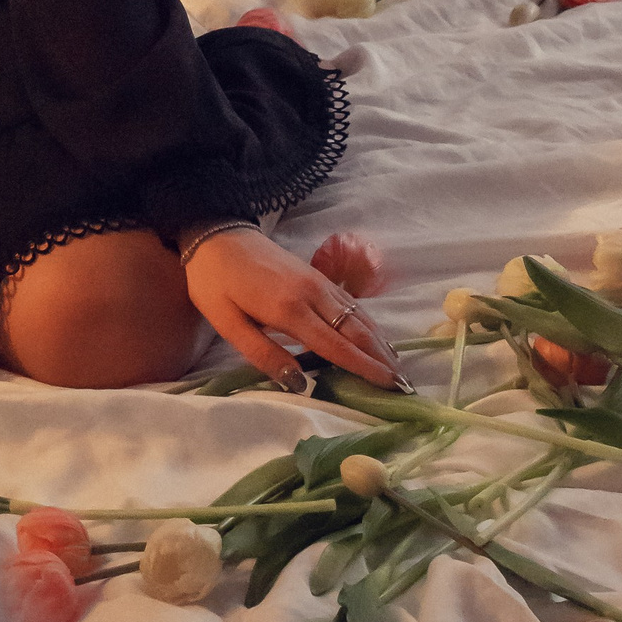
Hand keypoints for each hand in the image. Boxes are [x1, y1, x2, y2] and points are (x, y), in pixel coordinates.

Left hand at [183, 227, 410, 391]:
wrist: (217, 234)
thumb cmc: (215, 283)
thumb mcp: (227, 323)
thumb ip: (263, 354)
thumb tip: (299, 384)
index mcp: (289, 309)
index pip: (336, 345)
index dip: (365, 368)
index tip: (391, 387)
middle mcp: (312, 294)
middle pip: (357, 330)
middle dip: (383, 359)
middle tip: (405, 386)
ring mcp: (317, 283)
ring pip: (358, 316)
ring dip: (380, 342)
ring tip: (398, 368)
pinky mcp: (316, 276)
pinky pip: (350, 303)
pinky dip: (368, 324)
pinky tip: (376, 337)